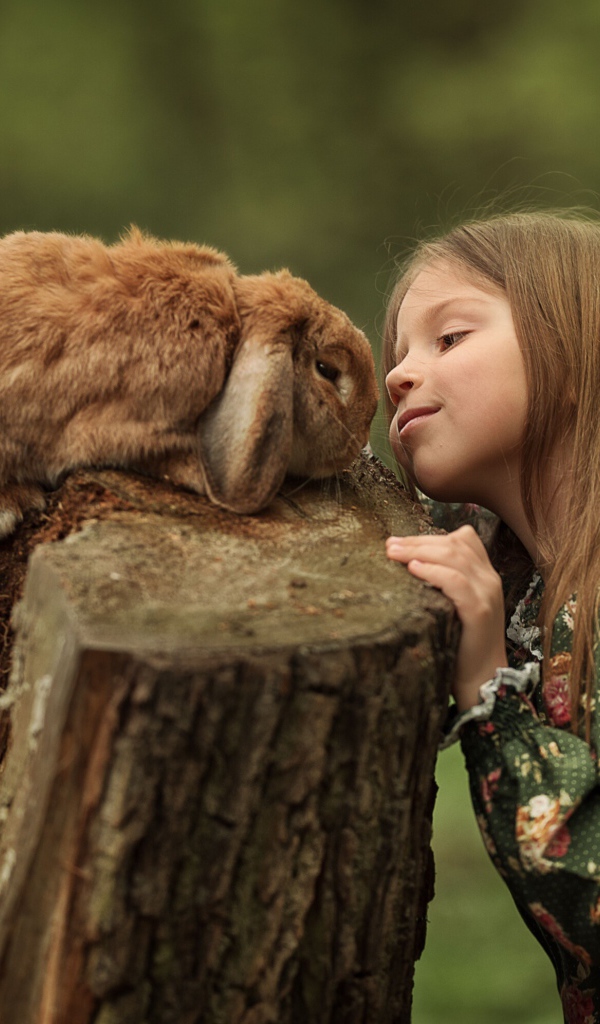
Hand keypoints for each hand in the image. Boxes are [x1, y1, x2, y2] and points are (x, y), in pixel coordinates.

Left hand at [386, 525, 507, 710]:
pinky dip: (433, 572)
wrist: (482, 679)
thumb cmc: (459, 643)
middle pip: (454, 544)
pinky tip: (413, 570)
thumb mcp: (453, 606)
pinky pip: (456, 582)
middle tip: (389, 545)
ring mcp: (487, 593)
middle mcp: (489, 579)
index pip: (464, 538)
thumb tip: (407, 564)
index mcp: (485, 574)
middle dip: (418, 541)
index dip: (430, 536)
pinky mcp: (480, 611)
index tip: (400, 542)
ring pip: (454, 557)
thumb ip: (442, 584)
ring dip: (419, 551)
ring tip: (394, 553)